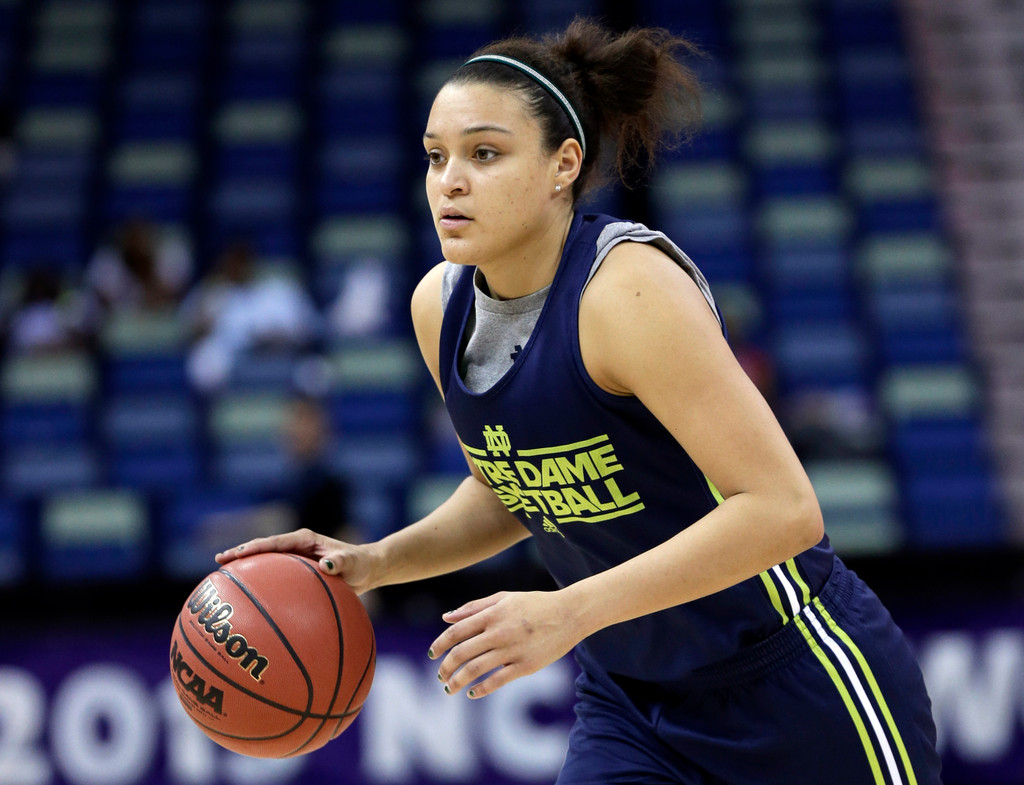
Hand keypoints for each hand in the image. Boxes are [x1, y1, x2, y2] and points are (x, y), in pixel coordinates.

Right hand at [214, 528, 378, 594]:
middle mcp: (296, 546)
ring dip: (245, 568)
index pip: (274, 542)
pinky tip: (248, 602)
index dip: (253, 548)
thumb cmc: (361, 564)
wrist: (367, 569)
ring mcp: (294, 559)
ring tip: (222, 578)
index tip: (235, 555)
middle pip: (262, 549)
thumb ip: (341, 562)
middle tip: (218, 563)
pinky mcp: (296, 572)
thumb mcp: (353, 563)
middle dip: (240, 554)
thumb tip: (326, 565)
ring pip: (265, 562)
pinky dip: (260, 584)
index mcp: (305, 539)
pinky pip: (274, 578)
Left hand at [428, 590, 581, 698]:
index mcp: (492, 614)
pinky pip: (497, 681)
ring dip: (457, 682)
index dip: (440, 645)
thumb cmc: (534, 604)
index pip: (456, 632)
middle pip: (461, 653)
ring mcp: (512, 651)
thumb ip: (473, 607)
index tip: (432, 654)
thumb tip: (446, 618)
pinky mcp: (525, 666)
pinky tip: (472, 693)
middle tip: (440, 676)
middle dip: (445, 668)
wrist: (569, 614)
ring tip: (450, 688)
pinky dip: (481, 689)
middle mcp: (499, 632)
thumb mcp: (504, 598)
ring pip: (475, 670)